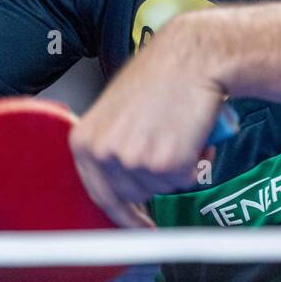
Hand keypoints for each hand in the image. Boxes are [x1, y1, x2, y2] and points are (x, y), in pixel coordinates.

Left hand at [70, 15, 226, 227]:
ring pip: (162, 187)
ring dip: (177, 167)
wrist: (194, 55)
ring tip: (180, 129)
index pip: (98, 194)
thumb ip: (111, 145)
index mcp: (84, 140)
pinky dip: (196, 162)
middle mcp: (104, 153)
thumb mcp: (117, 111)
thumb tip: (119, 181)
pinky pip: (186, 180)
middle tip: (170, 146)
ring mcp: (134, 160)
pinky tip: (194, 133)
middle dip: (155, 179)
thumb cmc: (162, 75)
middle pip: (132, 195)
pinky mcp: (167, 163)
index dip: (121, 214)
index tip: (137, 226)